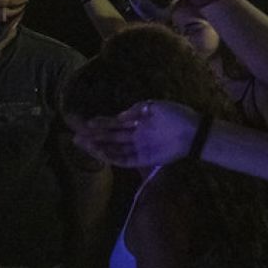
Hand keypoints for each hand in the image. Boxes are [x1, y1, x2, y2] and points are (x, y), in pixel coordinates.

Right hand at [69, 100, 199, 167]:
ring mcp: (139, 148)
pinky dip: (111, 157)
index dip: (100, 123)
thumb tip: (117, 116)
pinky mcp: (144, 160)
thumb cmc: (176, 115)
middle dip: (92, 137)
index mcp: (138, 123)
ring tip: (82, 143)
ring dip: (97, 147)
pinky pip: (124, 160)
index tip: (85, 122)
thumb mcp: (154, 106)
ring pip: (113, 149)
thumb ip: (135, 111)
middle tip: (74, 135)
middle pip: (110, 138)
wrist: (193, 130)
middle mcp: (135, 136)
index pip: (114, 124)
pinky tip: (99, 152)